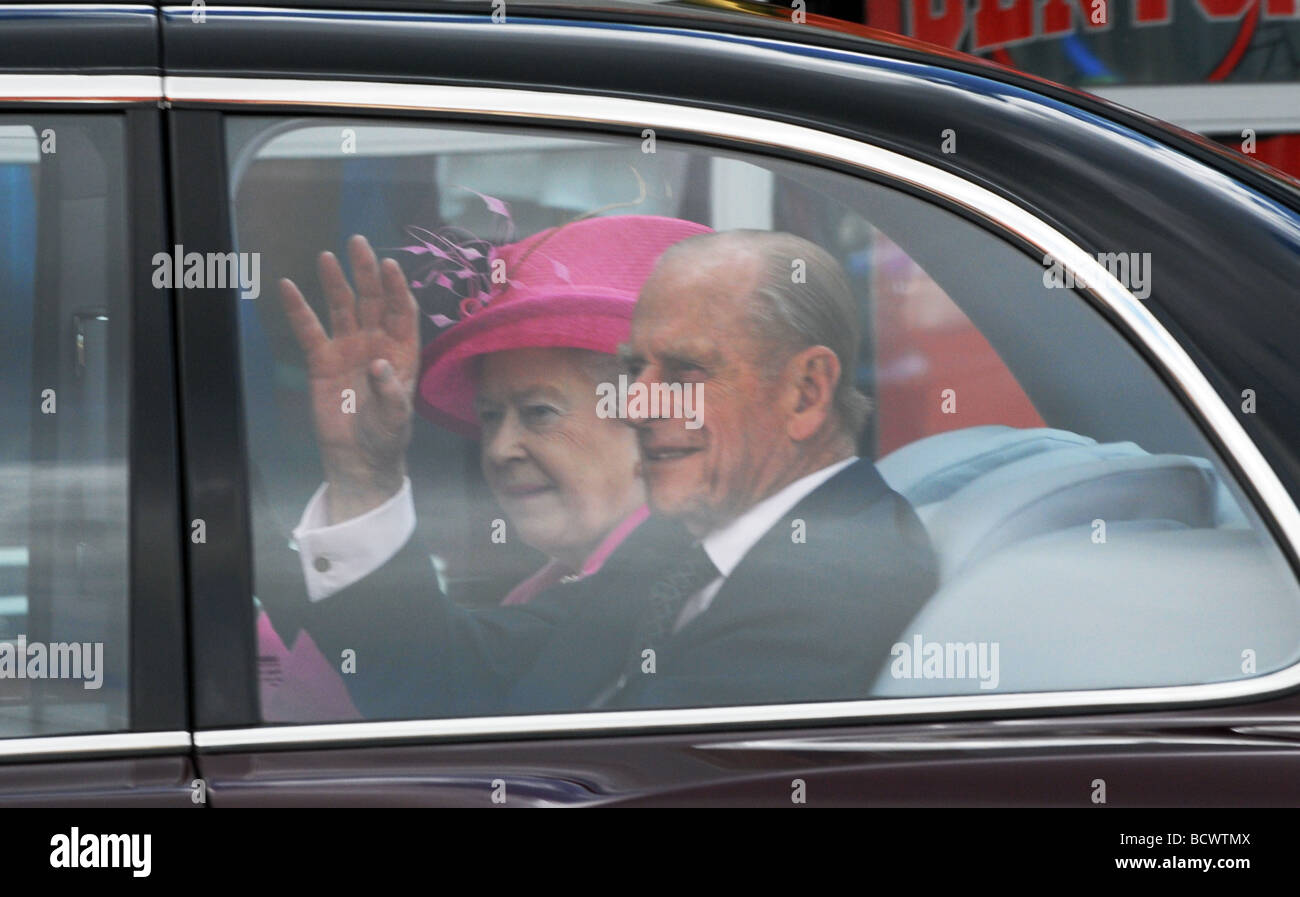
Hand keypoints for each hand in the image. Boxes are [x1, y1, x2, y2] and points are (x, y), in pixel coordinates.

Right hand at [279, 235, 420, 523]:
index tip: (390, 265)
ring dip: (336, 282)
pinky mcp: (322, 360)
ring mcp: (348, 347)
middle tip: (358, 243)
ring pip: (343, 307)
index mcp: (402, 350)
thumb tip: (378, 363)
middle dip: (366, 271)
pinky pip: (309, 329)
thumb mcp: (394, 418)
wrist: (358, 457)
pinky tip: (288, 287)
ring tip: (327, 256)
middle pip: (372, 299)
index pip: (401, 311)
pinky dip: (299, 309)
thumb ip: (389, 391)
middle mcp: (377, 341)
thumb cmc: (386, 436)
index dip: (397, 288)